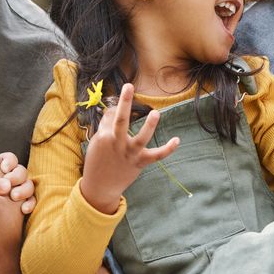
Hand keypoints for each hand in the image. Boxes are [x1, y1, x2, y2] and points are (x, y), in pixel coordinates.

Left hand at [0, 139, 35, 215]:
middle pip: (21, 170)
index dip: (9, 161)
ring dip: (23, 190)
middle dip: (16, 176)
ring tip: (14, 196)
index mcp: (0, 167)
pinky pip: (32, 200)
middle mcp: (11, 176)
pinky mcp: (24, 202)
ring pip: (28, 185)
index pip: (10, 158)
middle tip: (9, 183)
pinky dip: (30, 203)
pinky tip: (24, 209)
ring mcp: (19, 189)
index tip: (5, 168)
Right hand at [78, 83, 180, 213]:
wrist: (100, 187)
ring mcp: (129, 154)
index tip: (117, 109)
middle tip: (128, 86)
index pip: (111, 117)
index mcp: (104, 137)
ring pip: (141, 139)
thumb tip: (115, 110)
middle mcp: (117, 144)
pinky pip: (156, 156)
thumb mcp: (96, 142)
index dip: (116, 109)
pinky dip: (167, 149)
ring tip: (155, 113)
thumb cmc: (97, 161)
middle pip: (120, 121)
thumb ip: (106, 126)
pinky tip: (177, 140)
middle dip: (124, 103)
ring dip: (149, 127)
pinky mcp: (140, 163)